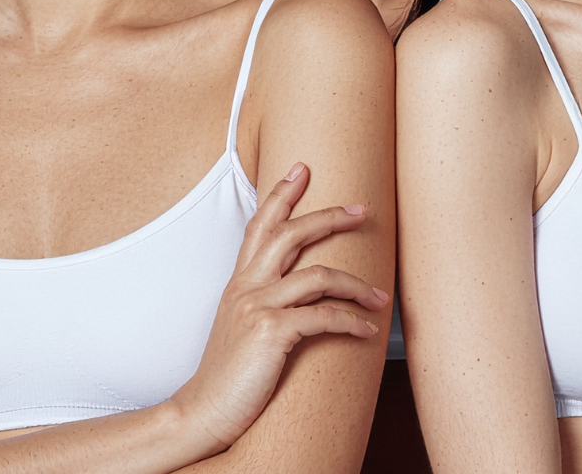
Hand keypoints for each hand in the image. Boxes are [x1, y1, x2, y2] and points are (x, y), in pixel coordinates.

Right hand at [170, 162, 387, 453]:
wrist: (201, 412)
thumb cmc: (228, 374)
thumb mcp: (240, 326)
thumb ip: (262, 301)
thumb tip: (299, 292)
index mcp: (239, 283)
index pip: (260, 226)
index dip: (281, 194)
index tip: (301, 169)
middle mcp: (246, 288)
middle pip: (290, 234)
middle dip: (329, 216)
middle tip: (362, 209)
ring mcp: (256, 307)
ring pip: (318, 275)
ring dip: (356, 283)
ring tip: (379, 295)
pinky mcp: (269, 333)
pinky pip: (323, 317)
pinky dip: (350, 321)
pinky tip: (366, 330)